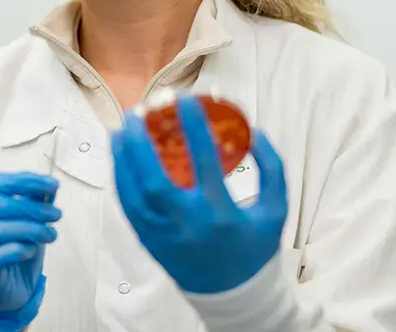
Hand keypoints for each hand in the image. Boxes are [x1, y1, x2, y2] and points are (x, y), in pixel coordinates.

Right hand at [0, 172, 60, 327]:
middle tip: (57, 214)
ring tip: (51, 234)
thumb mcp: (27, 222)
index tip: (54, 185)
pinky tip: (32, 250)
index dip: (26, 181)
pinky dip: (17, 250)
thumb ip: (35, 203)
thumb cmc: (15, 249)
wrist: (8, 291)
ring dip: (30, 229)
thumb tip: (51, 186)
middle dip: (31, 207)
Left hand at [111, 94, 287, 293]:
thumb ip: (271, 168)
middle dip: (142, 142)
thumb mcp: (275, 210)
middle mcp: (188, 224)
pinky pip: (128, 207)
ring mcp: (164, 235)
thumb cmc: (254, 248)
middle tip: (139, 112)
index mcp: (221, 213)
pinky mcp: (149, 241)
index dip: (193, 126)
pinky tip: (120, 157)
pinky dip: (121, 178)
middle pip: (155, 179)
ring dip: (123, 157)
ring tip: (122, 129)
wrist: (234, 296)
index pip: (203, 161)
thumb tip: (254, 130)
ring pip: (134, 193)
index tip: (185, 99)